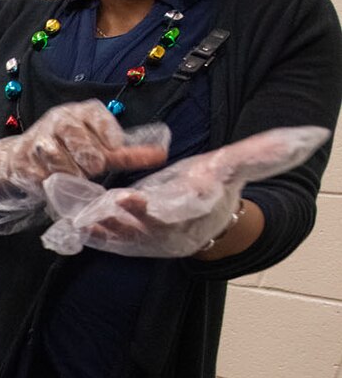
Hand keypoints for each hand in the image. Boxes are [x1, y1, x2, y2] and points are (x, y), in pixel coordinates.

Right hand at [0, 104, 168, 234]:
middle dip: (89, 161)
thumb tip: (161, 155)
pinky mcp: (24, 157)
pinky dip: (50, 183)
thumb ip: (126, 153)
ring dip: (69, 175)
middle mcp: (61, 119)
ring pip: (62, 162)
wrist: (19, 158)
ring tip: (72, 177)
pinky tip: (51, 181)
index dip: (108, 138)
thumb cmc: (67, 152)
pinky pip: (43, 175)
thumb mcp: (97, 147)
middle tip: (92, 168)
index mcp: (82, 112)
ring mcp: (40, 137)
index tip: (113, 151)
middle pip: (83, 145)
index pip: (101, 122)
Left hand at [42, 124, 329, 258]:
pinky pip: (108, 238)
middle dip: (117, 221)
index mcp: (190, 216)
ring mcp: (147, 240)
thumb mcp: (237, 168)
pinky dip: (91, 230)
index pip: (168, 216)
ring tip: (76, 215)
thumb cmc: (222, 190)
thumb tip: (304, 137)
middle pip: (137, 231)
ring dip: (97, 227)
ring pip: (118, 237)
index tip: (132, 199)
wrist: (211, 219)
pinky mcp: (131, 239)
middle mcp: (166, 233)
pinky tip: (72, 219)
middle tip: (96, 207)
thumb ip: (261, 153)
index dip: (148, 211)